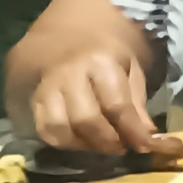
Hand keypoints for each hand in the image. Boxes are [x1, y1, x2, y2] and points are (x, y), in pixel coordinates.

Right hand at [29, 48, 158, 153]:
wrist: (70, 35)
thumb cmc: (107, 54)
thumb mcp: (131, 69)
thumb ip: (138, 104)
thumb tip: (147, 139)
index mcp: (100, 63)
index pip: (117, 105)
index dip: (132, 131)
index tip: (145, 147)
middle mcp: (70, 75)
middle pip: (86, 119)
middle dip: (107, 140)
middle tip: (121, 147)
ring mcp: (48, 87)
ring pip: (60, 128)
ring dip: (84, 145)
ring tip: (102, 144)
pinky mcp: (35, 99)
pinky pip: (45, 130)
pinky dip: (64, 143)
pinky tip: (82, 141)